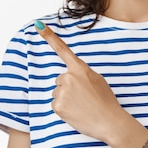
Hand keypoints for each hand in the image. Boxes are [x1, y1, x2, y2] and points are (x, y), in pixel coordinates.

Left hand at [35, 21, 127, 141]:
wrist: (109, 122)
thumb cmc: (106, 102)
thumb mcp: (97, 80)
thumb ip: (82, 74)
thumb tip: (71, 76)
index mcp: (80, 69)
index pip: (62, 50)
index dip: (49, 36)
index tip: (38, 25)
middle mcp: (68, 77)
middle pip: (61, 79)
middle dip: (69, 87)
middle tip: (84, 98)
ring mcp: (62, 92)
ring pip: (58, 92)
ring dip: (66, 99)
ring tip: (81, 106)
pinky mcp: (57, 105)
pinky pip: (56, 104)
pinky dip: (64, 109)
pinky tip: (75, 112)